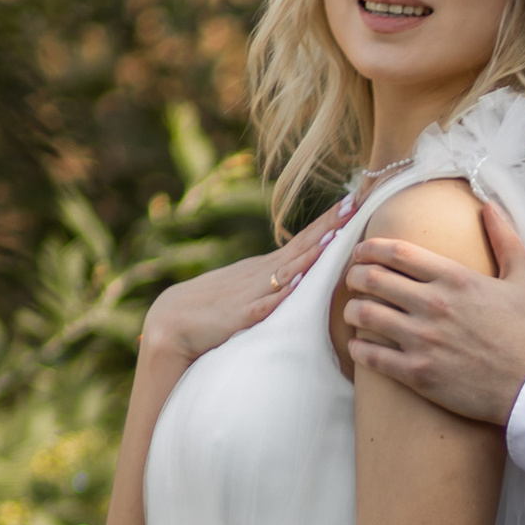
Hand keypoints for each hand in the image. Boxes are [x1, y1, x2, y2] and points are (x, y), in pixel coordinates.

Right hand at [144, 212, 335, 370]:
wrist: (169, 322)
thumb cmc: (211, 307)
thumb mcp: (247, 289)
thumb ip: (274, 282)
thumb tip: (303, 276)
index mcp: (264, 268)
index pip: (302, 241)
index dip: (328, 223)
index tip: (353, 202)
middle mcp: (260, 274)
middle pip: (300, 246)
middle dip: (328, 226)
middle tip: (355, 203)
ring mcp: (250, 293)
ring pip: (286, 272)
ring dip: (310, 255)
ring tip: (334, 236)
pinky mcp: (238, 318)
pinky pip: (264, 306)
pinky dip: (282, 295)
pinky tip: (299, 284)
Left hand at [342, 201, 524, 423]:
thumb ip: (505, 238)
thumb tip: (488, 205)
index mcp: (455, 278)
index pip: (396, 252)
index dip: (370, 248)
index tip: (362, 252)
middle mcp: (434, 305)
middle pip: (372, 279)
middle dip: (355, 276)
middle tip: (354, 280)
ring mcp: (423, 341)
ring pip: (365, 315)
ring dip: (352, 310)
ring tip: (355, 311)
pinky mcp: (418, 374)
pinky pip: (371, 356)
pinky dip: (358, 347)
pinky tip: (360, 345)